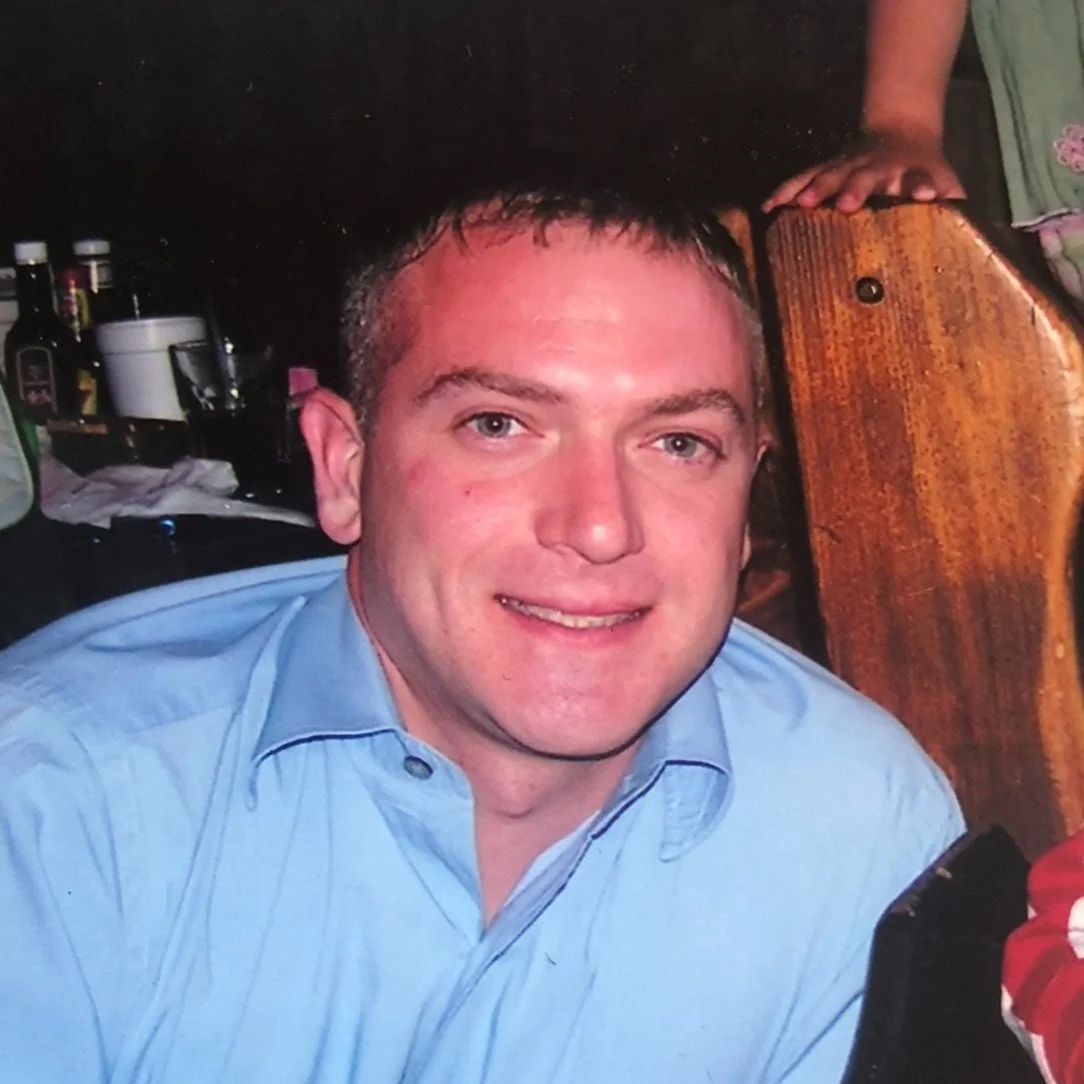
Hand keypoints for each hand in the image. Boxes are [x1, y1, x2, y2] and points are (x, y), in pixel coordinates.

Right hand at [762, 131, 966, 213]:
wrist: (902, 129)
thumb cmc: (925, 171)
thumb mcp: (947, 184)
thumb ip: (954, 206)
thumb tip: (974, 237)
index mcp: (910, 172)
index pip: (920, 178)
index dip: (921, 186)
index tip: (925, 196)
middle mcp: (877, 166)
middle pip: (866, 175)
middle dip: (855, 188)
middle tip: (847, 206)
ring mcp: (848, 165)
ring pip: (831, 173)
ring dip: (816, 187)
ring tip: (800, 205)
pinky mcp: (827, 167)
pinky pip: (802, 179)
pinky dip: (785, 192)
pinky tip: (768, 208)